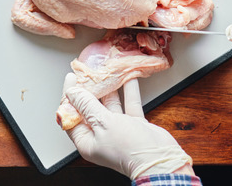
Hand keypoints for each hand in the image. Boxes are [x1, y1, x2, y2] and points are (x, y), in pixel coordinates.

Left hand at [62, 73, 193, 179]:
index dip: (70, 96)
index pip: (72, 115)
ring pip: (110, 105)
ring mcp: (117, 130)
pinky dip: (128, 92)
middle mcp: (100, 136)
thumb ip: (87, 106)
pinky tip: (128, 79)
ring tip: (106, 72)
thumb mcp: (103, 123)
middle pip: (90, 109)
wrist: (161, 160)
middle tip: (89, 72)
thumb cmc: (129, 148)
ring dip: (109, 89)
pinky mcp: (133, 125)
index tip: (72, 78)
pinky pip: (128, 105)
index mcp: (87, 141)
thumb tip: (73, 93)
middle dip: (90, 90)